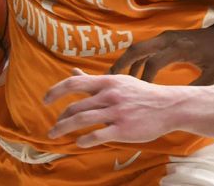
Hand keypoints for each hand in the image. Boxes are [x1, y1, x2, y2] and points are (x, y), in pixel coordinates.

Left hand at [43, 69, 188, 146]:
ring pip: (81, 120)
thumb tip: (72, 72)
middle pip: (74, 106)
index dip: (56, 91)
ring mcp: (116, 112)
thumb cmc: (140, 94)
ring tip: (55, 135)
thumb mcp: (117, 82)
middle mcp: (109, 95)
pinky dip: (84, 140)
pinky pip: (97, 135)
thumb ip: (93, 80)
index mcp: (107, 82)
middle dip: (59, 119)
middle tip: (53, 128)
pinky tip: (79, 143)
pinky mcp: (122, 129)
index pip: (74, 83)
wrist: (168, 106)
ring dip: (64, 129)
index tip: (45, 100)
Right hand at [110, 19, 213, 85]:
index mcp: (178, 48)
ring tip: (113, 79)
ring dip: (126, 61)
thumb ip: (196, 88)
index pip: (153, 63)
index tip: (140, 95)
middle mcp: (168, 39)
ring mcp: (165, 37)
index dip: (144, 79)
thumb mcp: (213, 75)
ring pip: (139, 47)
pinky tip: (131, 75)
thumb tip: (180, 106)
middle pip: (137, 49)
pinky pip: (146, 48)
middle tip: (108, 80)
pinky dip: (135, 60)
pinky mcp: (166, 38)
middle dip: (122, 64)